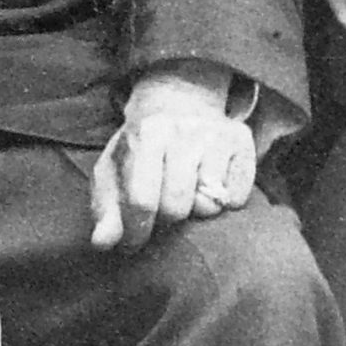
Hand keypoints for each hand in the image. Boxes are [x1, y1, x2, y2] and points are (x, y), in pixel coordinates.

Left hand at [88, 63, 253, 251]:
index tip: (133, 243)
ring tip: (185, 194)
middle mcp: (185, 131)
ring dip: (195, 210)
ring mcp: (217, 135)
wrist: (178, 102)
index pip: (142, 200)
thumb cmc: (139, 147)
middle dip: (165, 219)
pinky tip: (210, 186)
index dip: (136, 230)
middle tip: (162, 208)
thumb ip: (104, 209)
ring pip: (209, 204)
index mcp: (147, 135)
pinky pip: (237, 197)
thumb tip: (102, 243)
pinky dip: (224, 202)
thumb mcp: (112, 171)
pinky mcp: (243, 141)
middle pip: (176, 206)